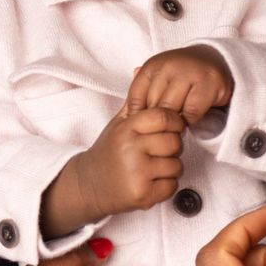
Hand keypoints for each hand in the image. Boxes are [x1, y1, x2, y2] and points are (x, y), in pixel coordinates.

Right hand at [43, 106, 187, 232]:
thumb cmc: (108, 152)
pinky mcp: (142, 194)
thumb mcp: (118, 123)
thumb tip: (140, 70)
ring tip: (152, 167)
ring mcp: (137, 173)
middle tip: (159, 150)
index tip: (171, 128)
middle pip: (174, 142)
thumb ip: (134, 102)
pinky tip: (150, 181)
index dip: (174, 122)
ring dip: (170, 167)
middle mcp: (131, 150)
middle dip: (172, 147)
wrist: (89, 185)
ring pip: (176, 166)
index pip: (164, 117)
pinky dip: (165, 185)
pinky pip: (171, 186)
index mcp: (127, 129)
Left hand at [125, 44, 233, 122]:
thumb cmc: (182, 76)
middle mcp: (170, 65)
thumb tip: (126, 116)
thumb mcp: (159, 80)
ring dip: (174, 123)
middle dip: (157, 122)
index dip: (138, 117)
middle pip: (155, 106)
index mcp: (153, 65)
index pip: (136, 98)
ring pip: (173, 110)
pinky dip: (191, 121)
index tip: (144, 126)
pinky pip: (193, 111)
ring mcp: (190, 72)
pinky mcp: (209, 82)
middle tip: (161, 132)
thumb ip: (142, 94)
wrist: (215, 61)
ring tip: (175, 127)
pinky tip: (190, 120)